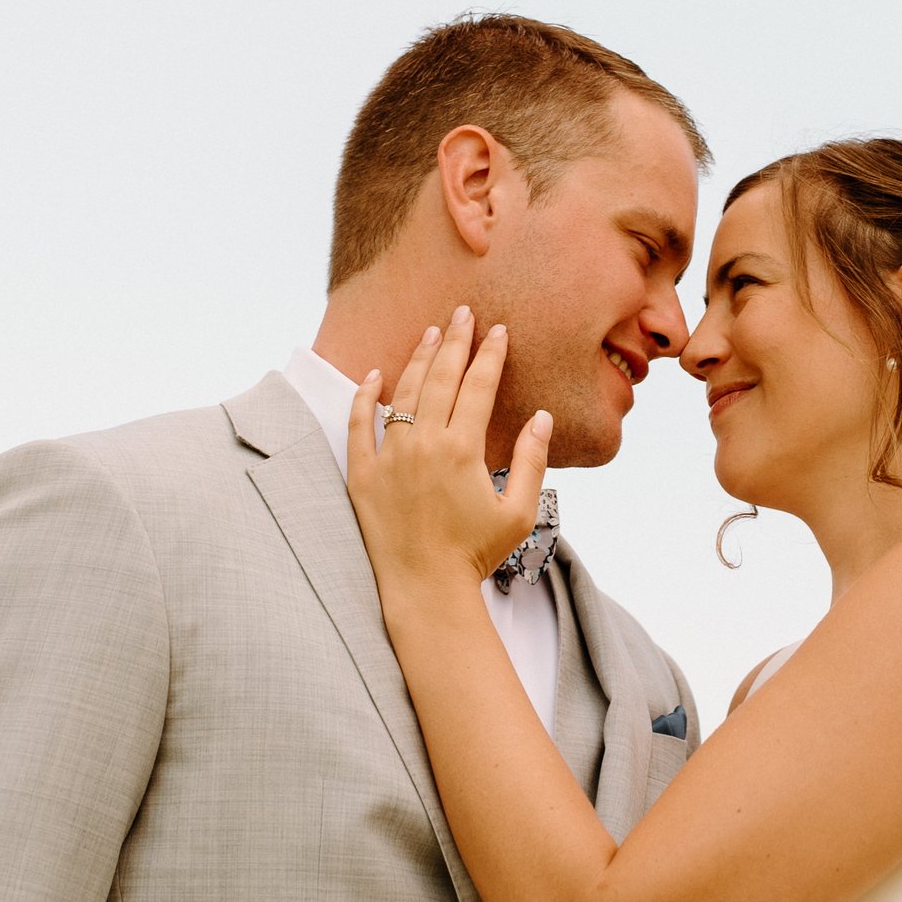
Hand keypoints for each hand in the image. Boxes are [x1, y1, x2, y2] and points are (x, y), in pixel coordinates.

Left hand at [347, 311, 549, 604]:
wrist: (425, 588)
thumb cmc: (475, 554)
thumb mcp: (518, 511)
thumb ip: (532, 460)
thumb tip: (543, 418)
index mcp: (463, 449)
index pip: (478, 386)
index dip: (490, 354)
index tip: (499, 330)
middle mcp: (424, 444)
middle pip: (440, 377)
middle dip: (454, 340)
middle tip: (462, 313)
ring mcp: (389, 456)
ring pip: (402, 392)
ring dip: (417, 358)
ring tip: (430, 332)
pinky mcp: (362, 473)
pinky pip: (358, 424)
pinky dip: (365, 396)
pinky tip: (374, 374)